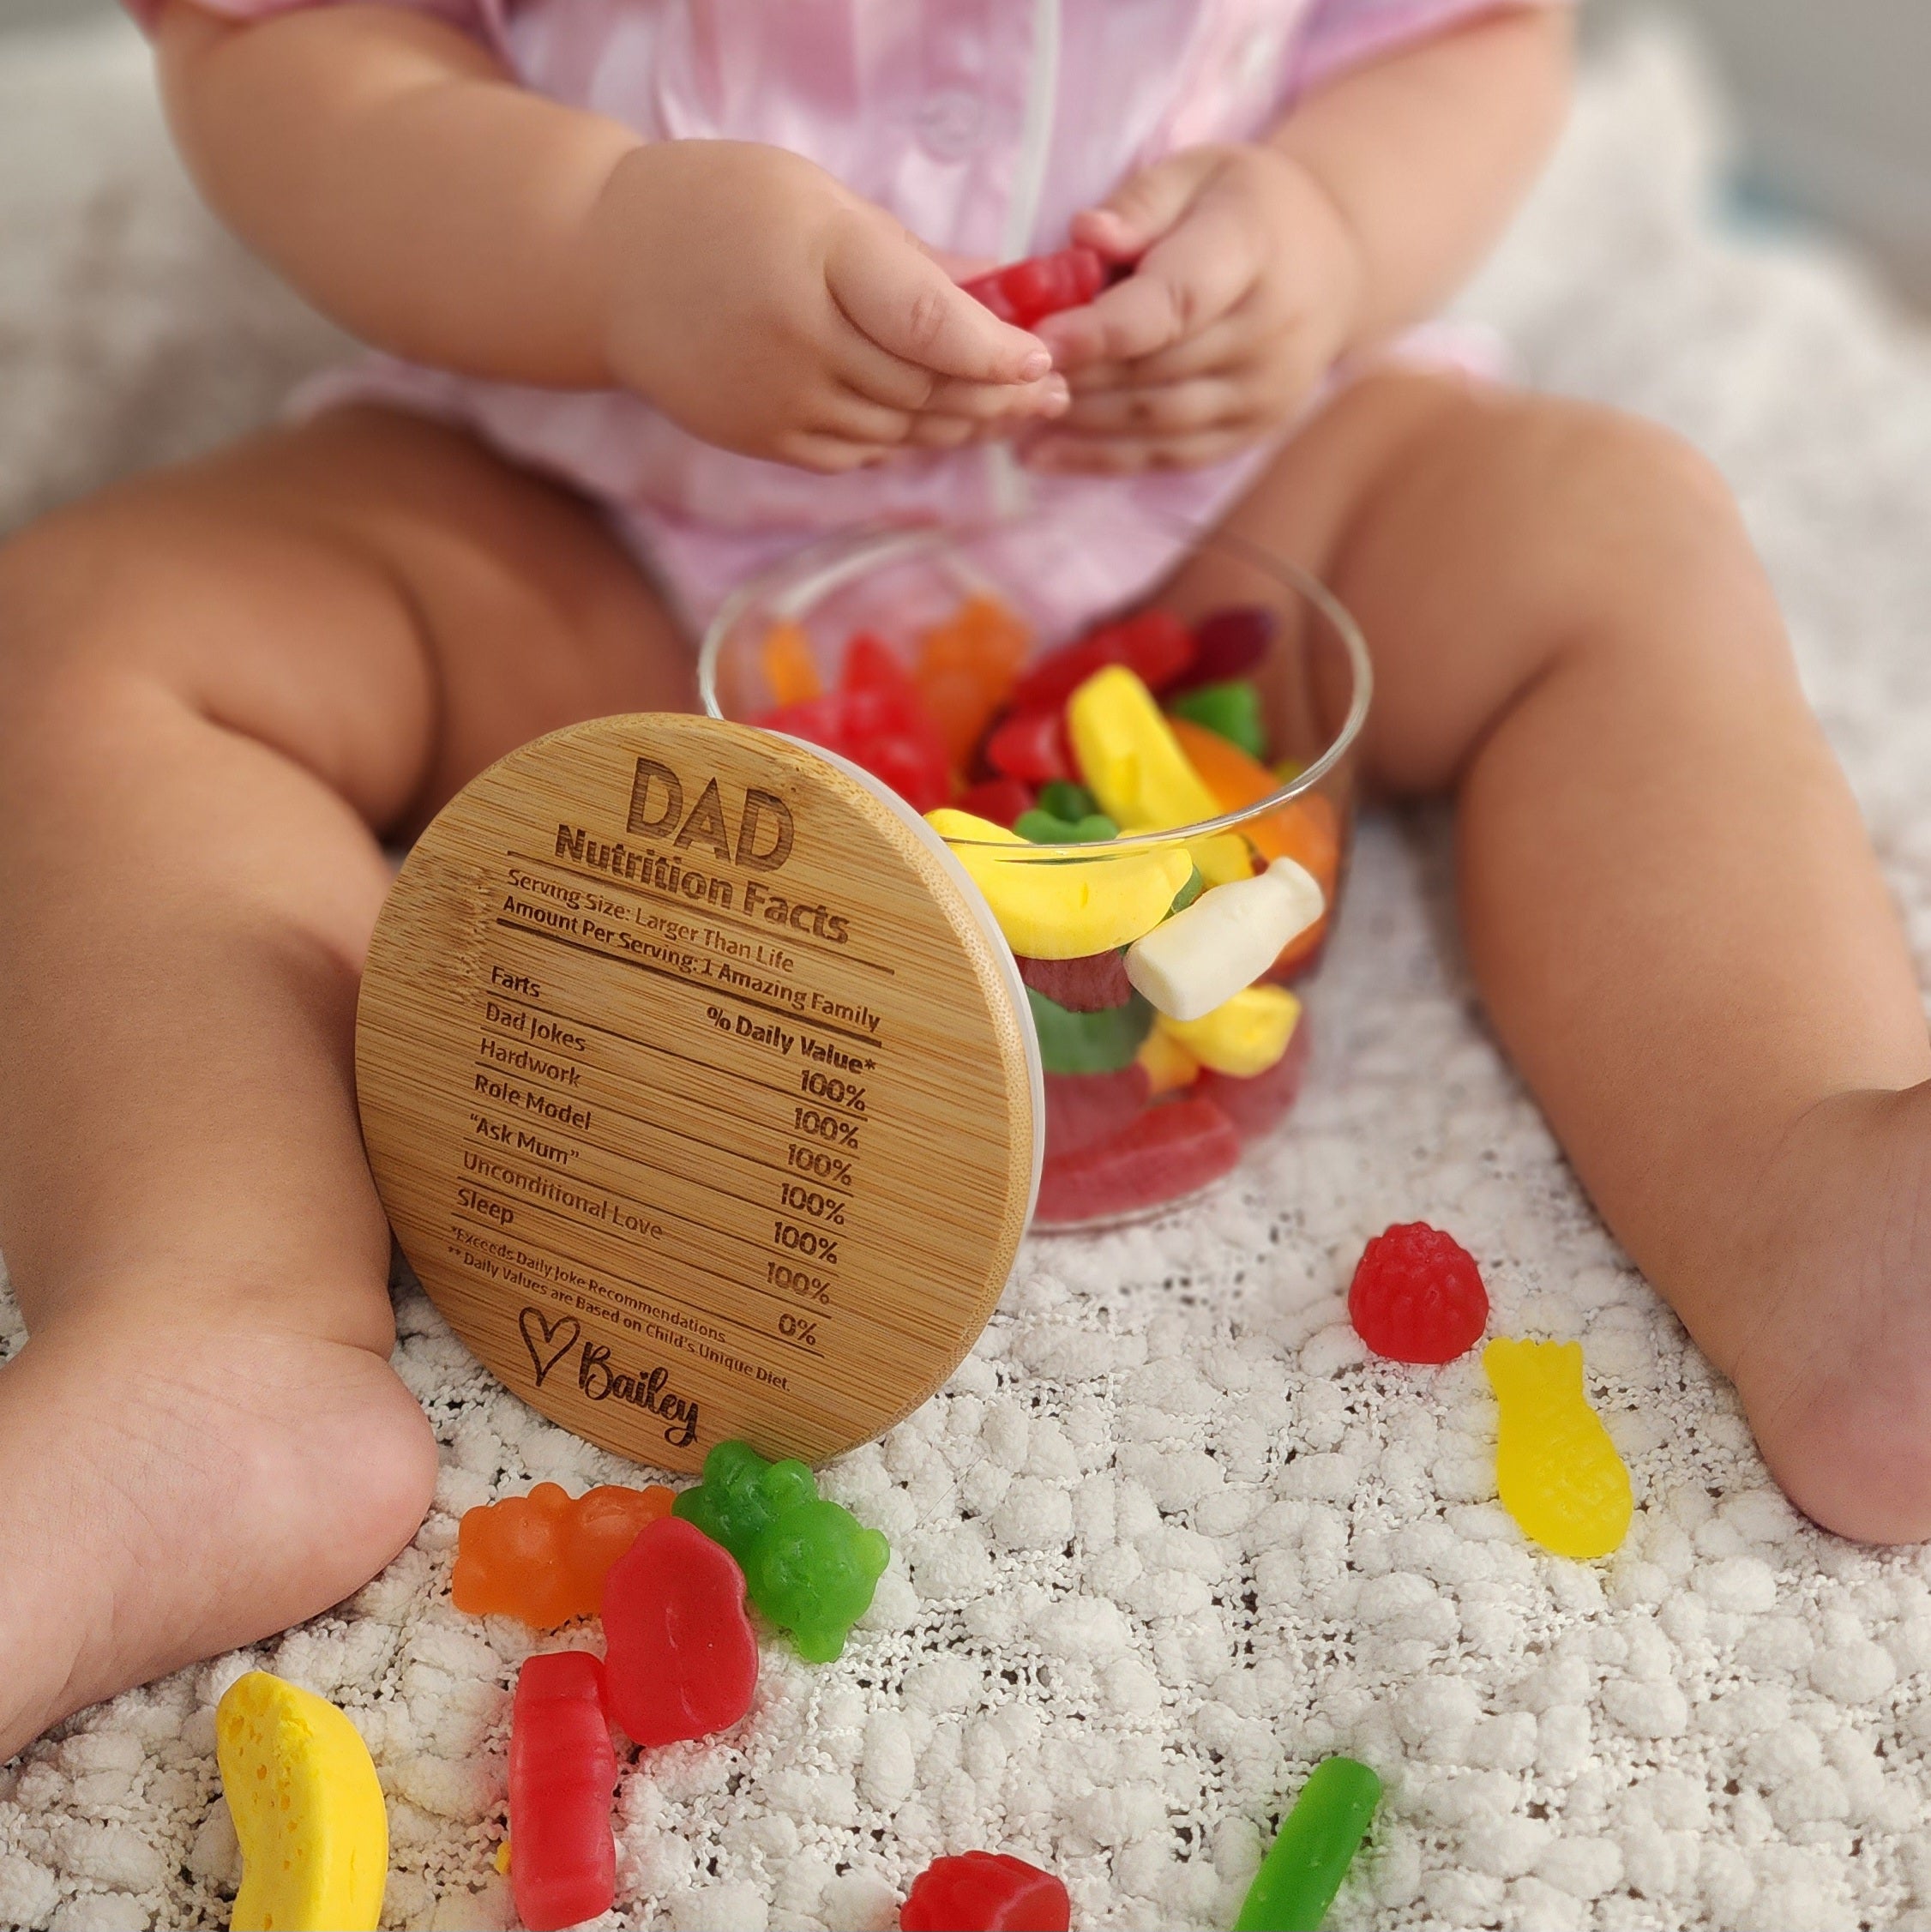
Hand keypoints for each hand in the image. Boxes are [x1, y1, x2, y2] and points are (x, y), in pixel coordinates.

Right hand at [587, 141, 1067, 471]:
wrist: (609, 269)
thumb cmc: (726, 211)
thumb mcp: (818, 200)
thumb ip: (909, 256)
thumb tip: (1004, 287)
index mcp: (817, 259)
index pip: (929, 324)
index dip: (995, 351)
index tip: (1042, 357)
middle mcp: (797, 339)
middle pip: (925, 388)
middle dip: (998, 393)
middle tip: (1053, 390)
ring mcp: (778, 400)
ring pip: (900, 430)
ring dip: (963, 425)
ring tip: (1012, 411)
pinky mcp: (763, 440)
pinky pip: (858, 453)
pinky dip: (906, 442)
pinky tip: (941, 426)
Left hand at [1026, 144, 1364, 472]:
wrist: (1333, 262)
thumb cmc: (1243, 208)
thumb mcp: (1198, 173)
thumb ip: (1140, 202)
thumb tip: (1085, 234)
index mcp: (1254, 250)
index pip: (1176, 301)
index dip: (1103, 328)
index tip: (1039, 338)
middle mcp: (1270, 329)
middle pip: (1155, 368)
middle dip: (1074, 375)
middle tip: (1002, 377)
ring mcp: (1267, 389)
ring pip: (1156, 420)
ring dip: (1078, 422)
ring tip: (1010, 414)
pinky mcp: (1253, 430)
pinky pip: (1169, 456)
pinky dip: (1101, 460)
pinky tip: (1043, 455)